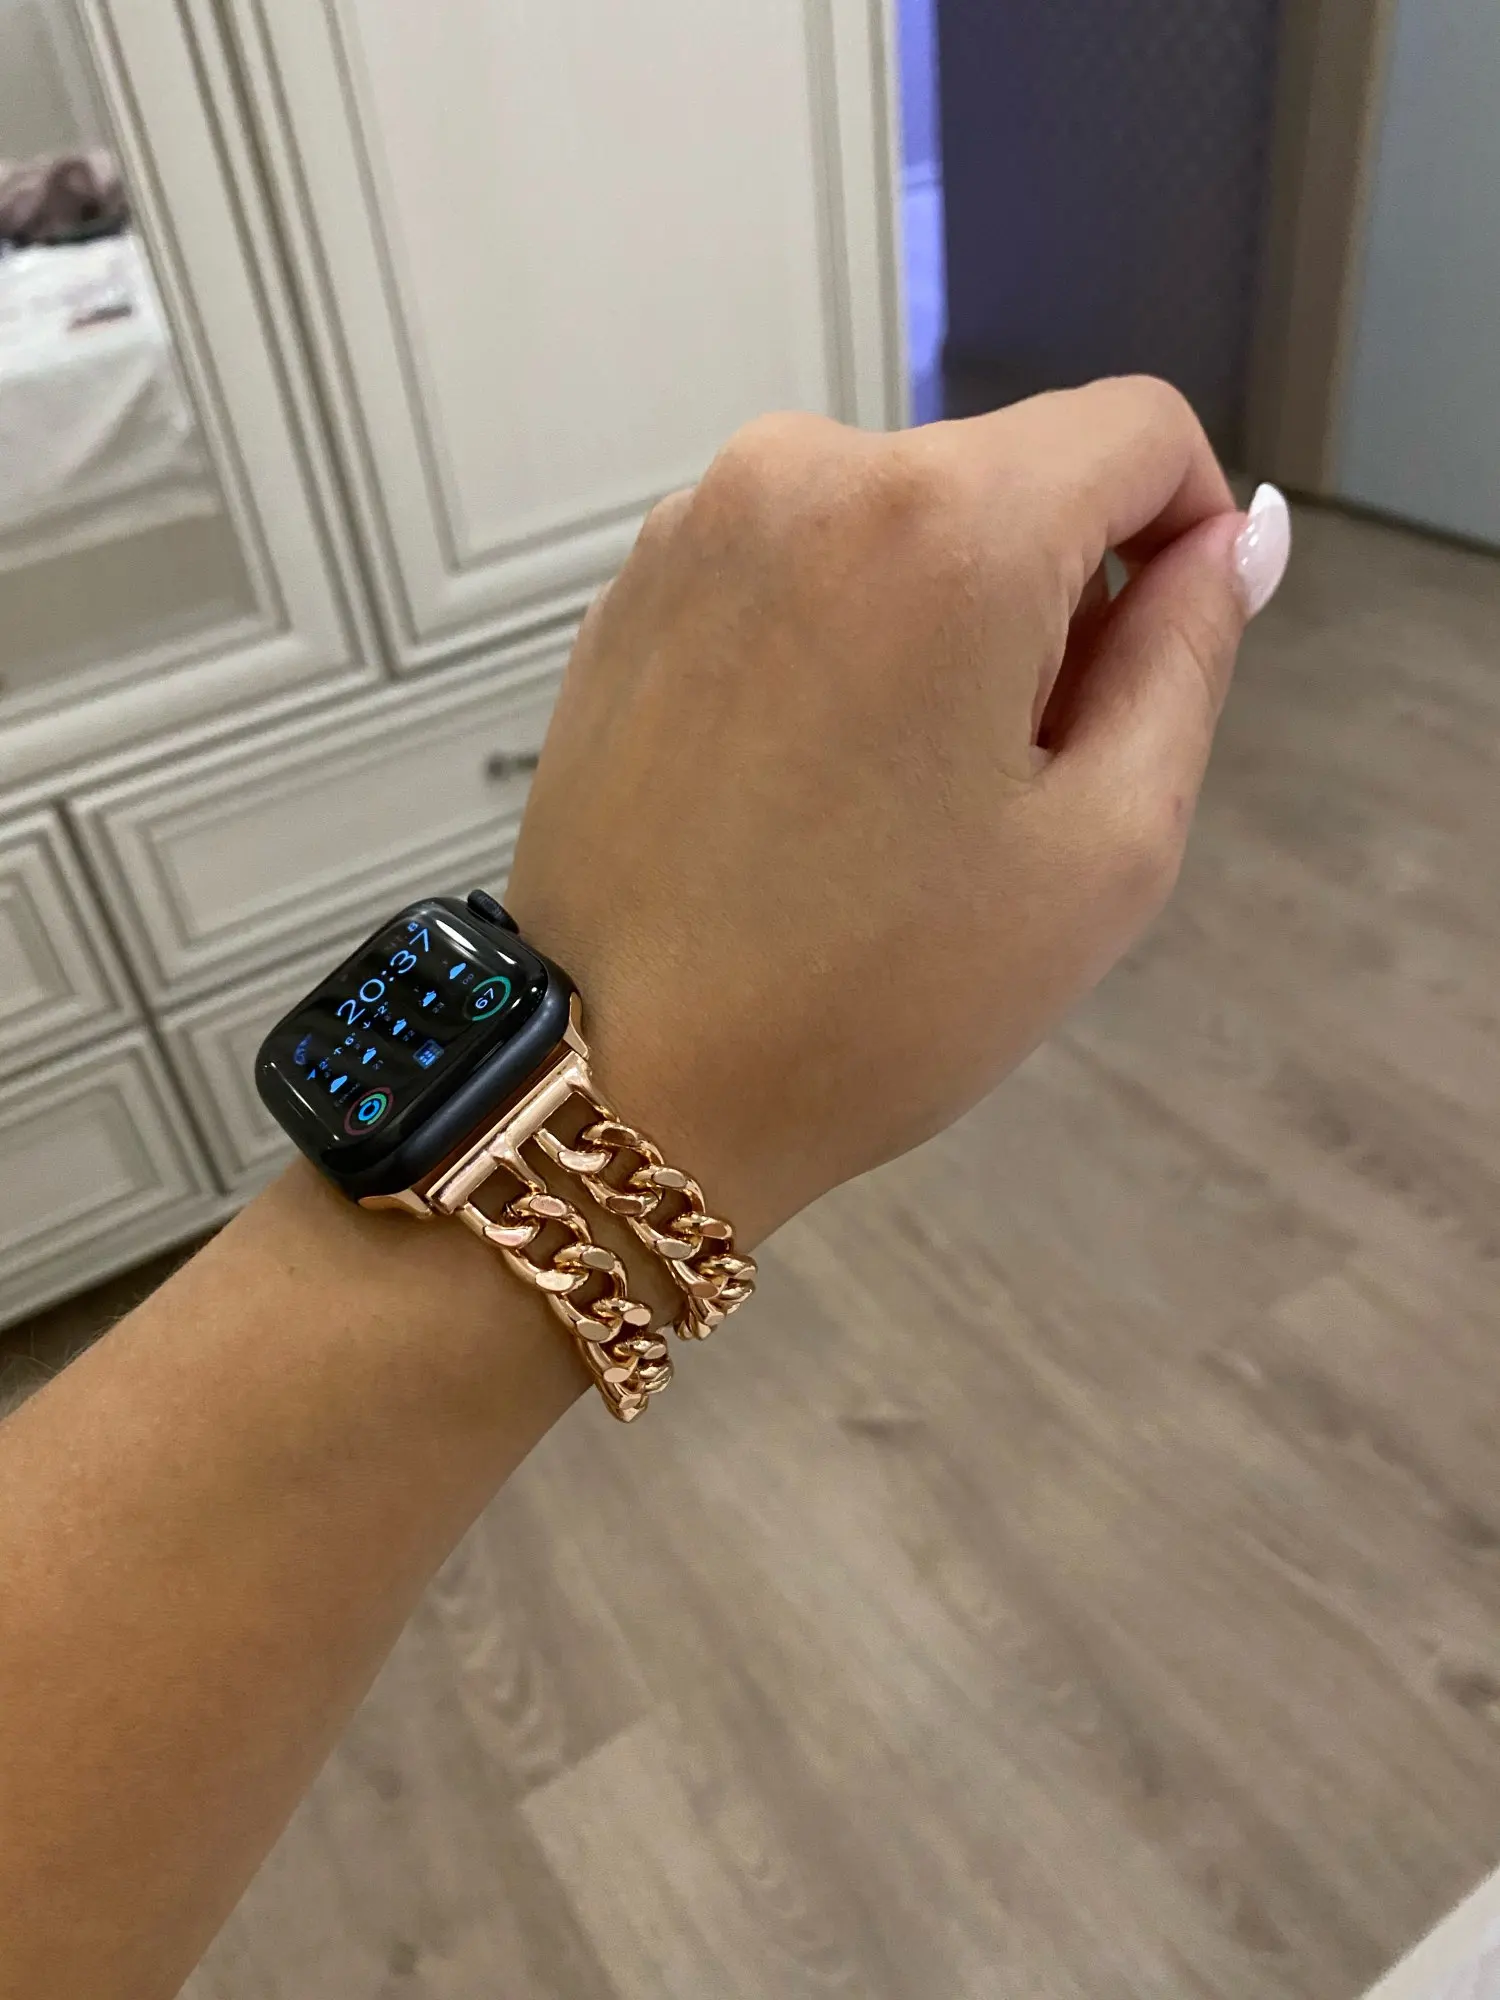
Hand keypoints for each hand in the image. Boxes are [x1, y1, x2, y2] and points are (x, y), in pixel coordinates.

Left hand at [507, 378, 1288, 1242]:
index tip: (1148, 668)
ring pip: (898, 519)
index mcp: (947, 520)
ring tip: (894, 793)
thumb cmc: (881, 995)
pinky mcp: (630, 587)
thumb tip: (1223, 536)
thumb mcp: (1105, 848)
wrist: (621, 1080)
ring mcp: (698, 522)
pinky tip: (802, 777)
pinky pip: (794, 564)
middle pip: (1011, 475)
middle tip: (1009, 783)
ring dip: (941, 617)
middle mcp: (808, 470)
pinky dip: (838, 635)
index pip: (1138, 429)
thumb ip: (1189, 657)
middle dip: (1052, 597)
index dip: (1185, 533)